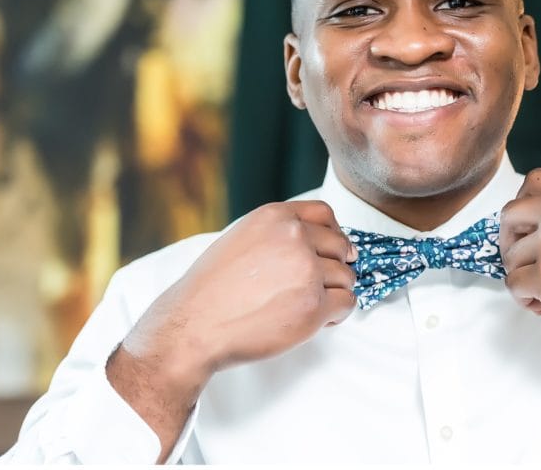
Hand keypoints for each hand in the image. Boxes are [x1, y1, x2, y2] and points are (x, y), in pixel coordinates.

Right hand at [108, 200, 357, 459]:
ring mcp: (307, 270)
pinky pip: (347, 303)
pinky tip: (316, 321)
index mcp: (276, 217)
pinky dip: (337, 315)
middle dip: (335, 267)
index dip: (334, 233)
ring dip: (333, 293)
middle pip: (341, 247)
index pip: (324, 213)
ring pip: (346, 277)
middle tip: (318, 286)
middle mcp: (295, 237)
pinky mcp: (314, 305)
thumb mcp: (242, 238)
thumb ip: (279, 233)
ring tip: (307, 306)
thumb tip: (319, 240)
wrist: (193, 327)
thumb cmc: (213, 289)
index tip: (332, 250)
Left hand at [498, 168, 540, 462]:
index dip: (525, 205)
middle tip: (523, 260)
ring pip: (511, 256)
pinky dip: (524, 298)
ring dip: (523, 275)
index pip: (532, 181)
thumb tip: (536, 220)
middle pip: (510, 216)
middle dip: (511, 240)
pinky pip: (513, 285)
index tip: (528, 225)